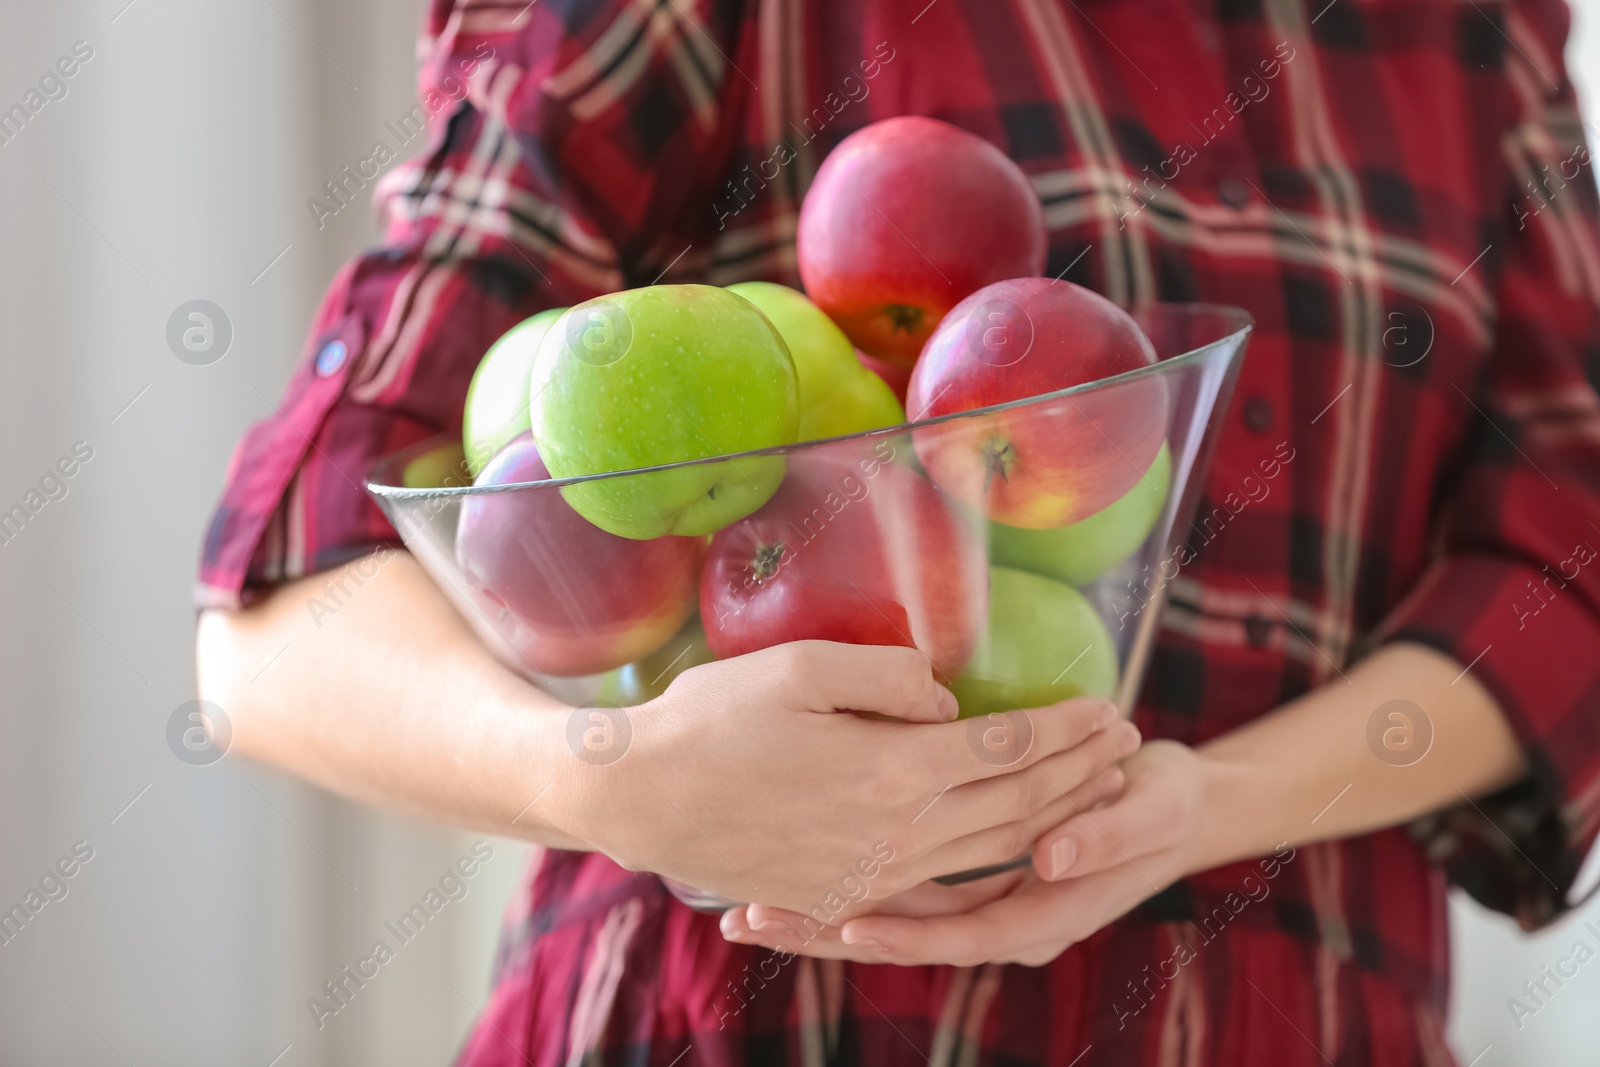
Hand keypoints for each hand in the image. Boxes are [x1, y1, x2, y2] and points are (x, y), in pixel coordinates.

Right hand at [565, 640, 1139, 915]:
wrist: (637, 796)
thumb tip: (946, 697)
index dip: (1062, 728)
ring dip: (1049, 818)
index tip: (1105, 705)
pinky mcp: (842, 896)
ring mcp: (871, 876)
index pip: (1007, 749)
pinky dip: (988, 867)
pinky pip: (938, 889)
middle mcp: (897, 834)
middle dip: (1077, 770)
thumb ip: (890, 676)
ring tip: (1092, 790)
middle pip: (1014, 805)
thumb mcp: (800, 666)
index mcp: (893, 770)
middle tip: (1123, 743)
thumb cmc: (710, 720)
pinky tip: (1011, 856)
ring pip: (987, 850)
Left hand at [720, 740, 1204, 965]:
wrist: (1174, 807)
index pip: (961, 935)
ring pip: (887, 919)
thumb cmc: (1165, 805)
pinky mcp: (963, 880)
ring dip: (818, 917)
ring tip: (744, 912)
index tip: (846, 924)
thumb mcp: (1151, 813)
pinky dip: (841, 893)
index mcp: (1046, 914)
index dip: (904, 931)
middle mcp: (1005, 920)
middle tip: (752, 918)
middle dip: (828, 931)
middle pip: (905, 937)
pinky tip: (786, 885)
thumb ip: (1104, 837)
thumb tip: (1048, 860)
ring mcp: (981, 904)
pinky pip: (893, 896)